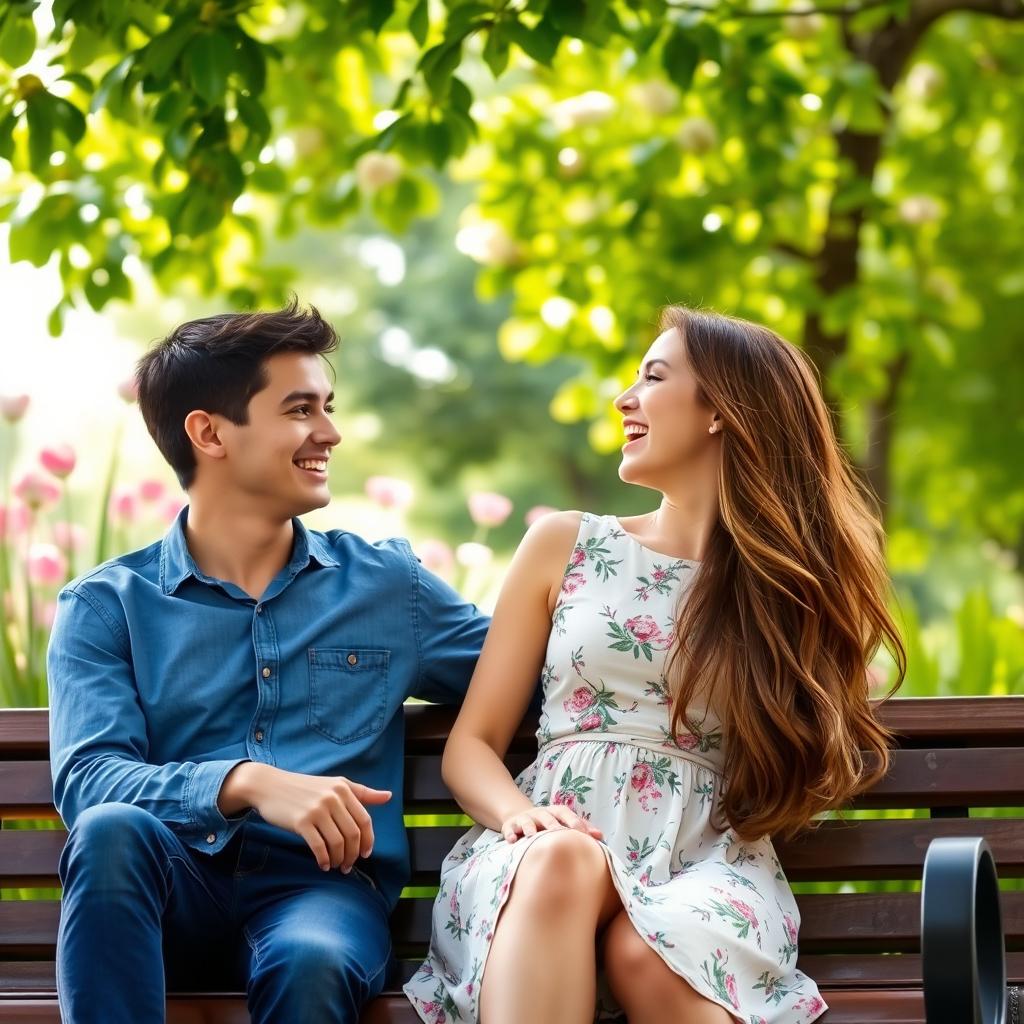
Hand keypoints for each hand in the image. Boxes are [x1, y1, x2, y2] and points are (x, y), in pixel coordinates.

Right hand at [221, 763, 390, 871]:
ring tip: (336, 866)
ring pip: (338, 843)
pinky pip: (319, 847)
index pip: (365, 820)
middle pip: (353, 834)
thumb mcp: (335, 784)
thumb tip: (389, 796)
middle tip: (348, 866)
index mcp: (343, 788)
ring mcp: (317, 809)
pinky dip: (324, 860)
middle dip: (353, 854)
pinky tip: (323, 865)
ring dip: (339, 860)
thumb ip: (361, 793)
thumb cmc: (304, 788)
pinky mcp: (301, 822)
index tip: (365, 854)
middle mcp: (333, 798)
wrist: (269, 785)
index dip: (368, 840)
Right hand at [499, 803, 602, 843]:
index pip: (567, 815)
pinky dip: (510, 834)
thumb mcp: (563, 823)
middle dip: (553, 825)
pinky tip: (512, 841)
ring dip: (529, 827)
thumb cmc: (548, 824)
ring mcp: (525, 818)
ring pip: (527, 821)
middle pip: (548, 816)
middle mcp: (541, 813)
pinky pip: (510, 829)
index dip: (576, 824)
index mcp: (556, 812)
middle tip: (559, 835)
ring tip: (531, 835)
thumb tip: (600, 836)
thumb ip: (581, 828)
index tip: (586, 836)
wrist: (521, 817)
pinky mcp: (511, 825)